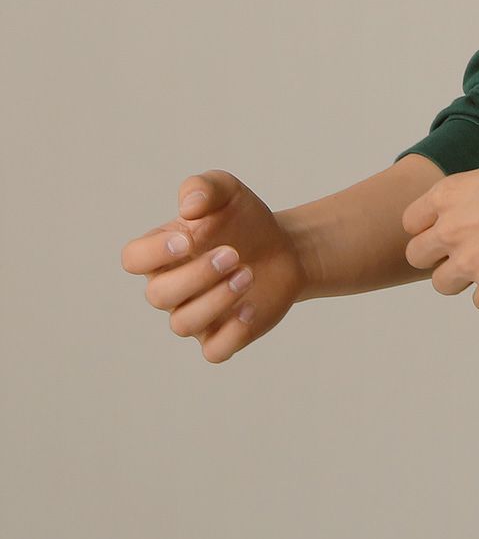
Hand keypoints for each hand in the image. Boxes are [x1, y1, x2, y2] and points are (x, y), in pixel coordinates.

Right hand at [121, 170, 308, 362]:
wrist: (284, 247)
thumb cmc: (244, 219)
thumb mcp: (228, 191)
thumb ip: (204, 188)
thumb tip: (189, 207)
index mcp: (162, 252)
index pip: (133, 259)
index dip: (152, 253)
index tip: (188, 240)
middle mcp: (171, 287)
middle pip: (158, 294)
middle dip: (196, 275)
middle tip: (234, 254)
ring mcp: (195, 314)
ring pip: (182, 324)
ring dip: (216, 300)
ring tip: (247, 273)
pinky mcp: (222, 335)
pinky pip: (214, 351)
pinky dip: (231, 335)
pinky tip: (250, 309)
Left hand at [401, 154, 478, 308]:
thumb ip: (471, 198)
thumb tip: (467, 214)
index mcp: (449, 195)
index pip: (411, 223)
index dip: (429, 228)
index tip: (448, 230)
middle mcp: (451, 229)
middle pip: (417, 256)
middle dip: (439, 255)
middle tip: (468, 251)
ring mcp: (470, 263)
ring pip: (443, 284)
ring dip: (464, 277)